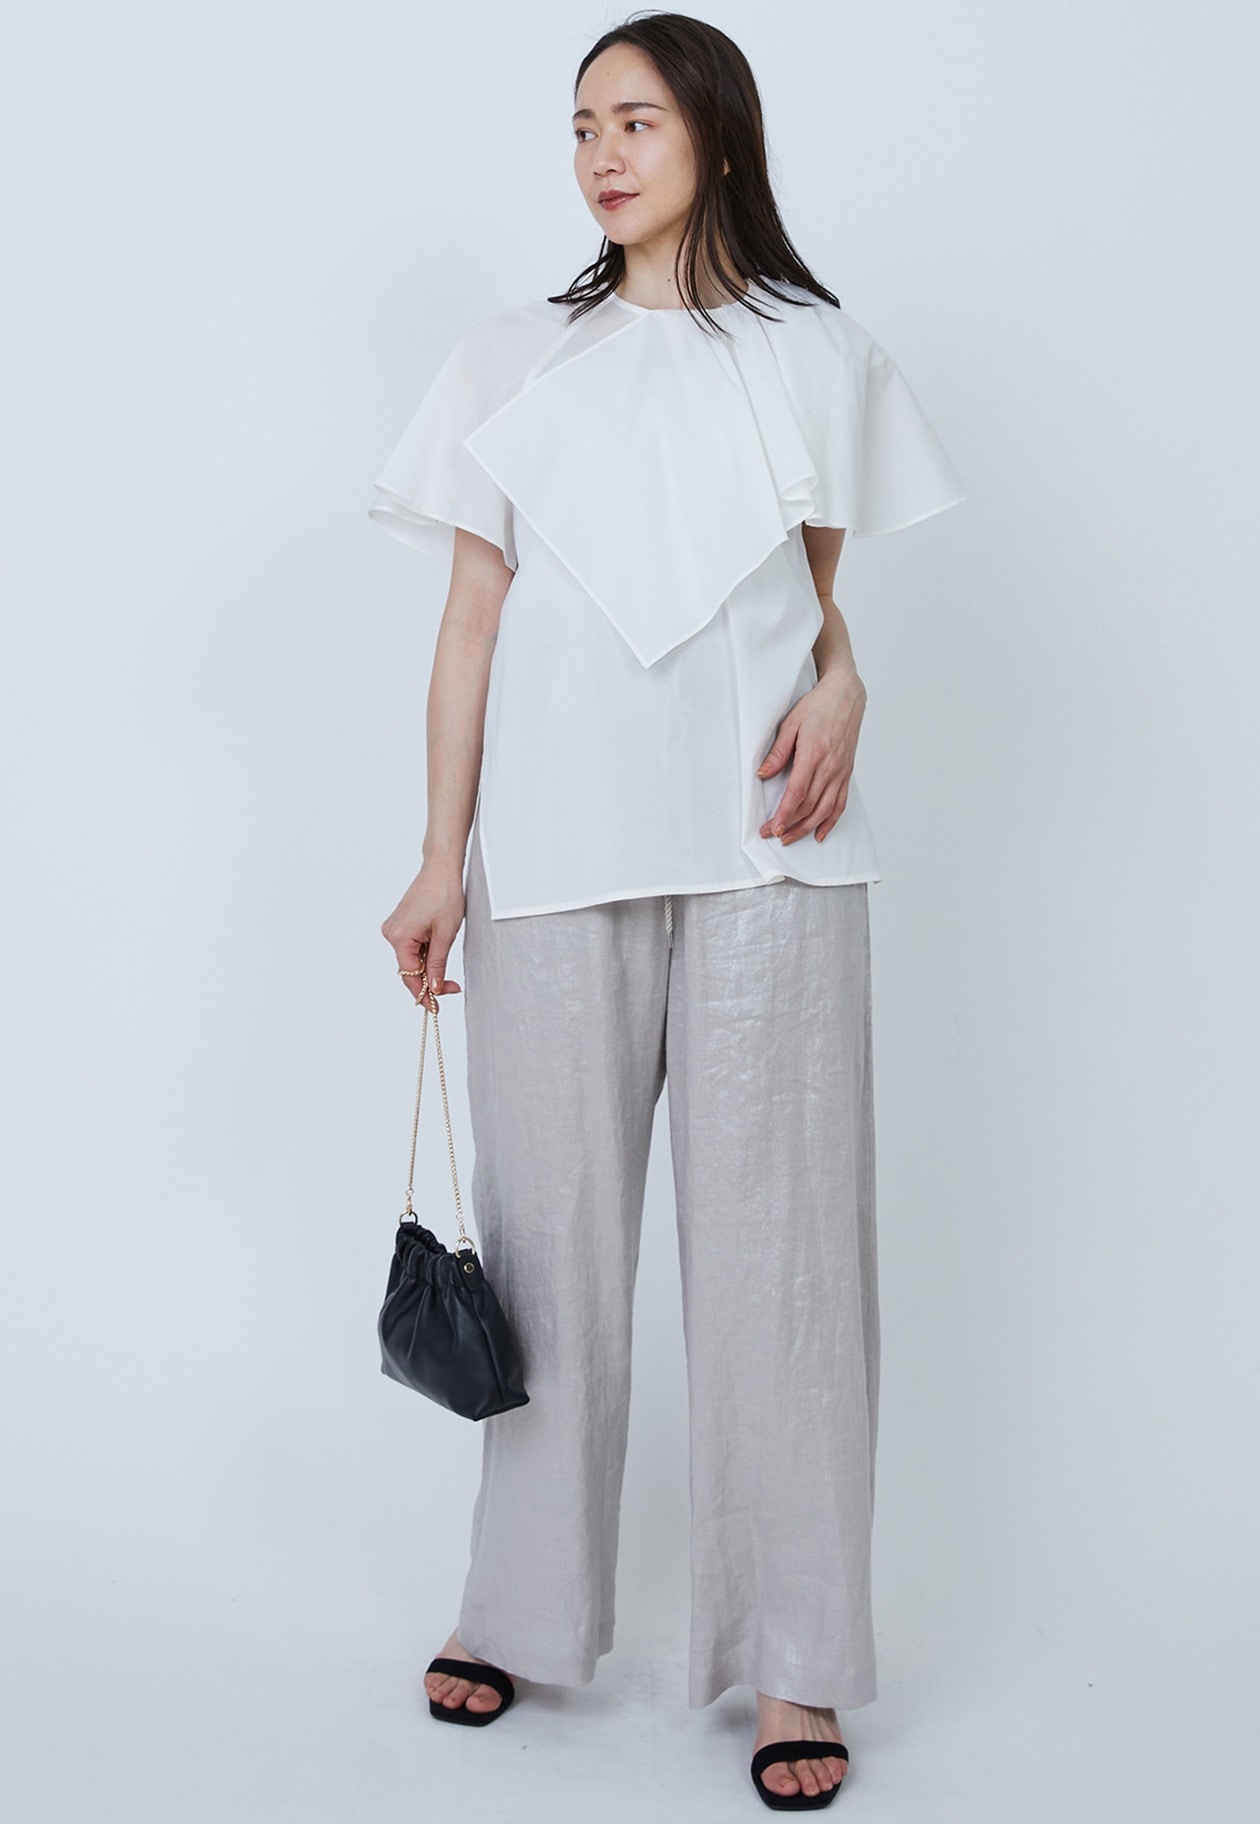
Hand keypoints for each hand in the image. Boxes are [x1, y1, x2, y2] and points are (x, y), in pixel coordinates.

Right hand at [381, 860, 465, 1000]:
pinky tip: (438, 947)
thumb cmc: (445, 895)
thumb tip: (434, 987)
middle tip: (452, 987)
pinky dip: (424, 953)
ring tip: (447, 956)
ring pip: (411, 958)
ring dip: (428, 965)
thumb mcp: (446, 934)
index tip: (436, 1008)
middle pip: (409, 969)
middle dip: (429, 980)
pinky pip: (411, 947)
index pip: (409, 976)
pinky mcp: (400, 924)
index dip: (423, 994)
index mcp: (399, 937)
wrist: (441, 869)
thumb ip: (437, 964)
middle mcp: (391, 933)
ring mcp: (394, 928)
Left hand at [756, 668, 866, 844]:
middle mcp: (830, 766)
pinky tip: (819, 833)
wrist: (846, 695)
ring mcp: (841, 771)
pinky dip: (831, 821)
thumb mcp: (791, 723)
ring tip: (791, 838)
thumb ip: (777, 752)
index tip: (773, 828)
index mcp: (814, 754)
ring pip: (825, 809)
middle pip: (809, 805)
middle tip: (773, 834)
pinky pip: (841, 803)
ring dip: (807, 828)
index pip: (797, 792)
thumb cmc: (818, 706)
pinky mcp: (847, 772)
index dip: (784, 814)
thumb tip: (762, 774)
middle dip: (790, 824)